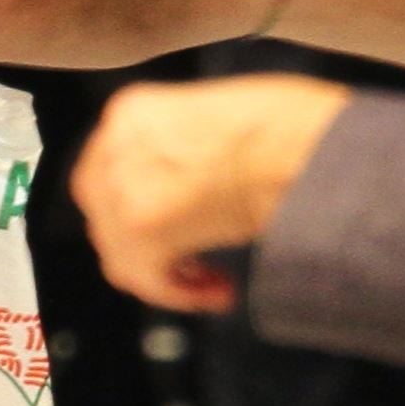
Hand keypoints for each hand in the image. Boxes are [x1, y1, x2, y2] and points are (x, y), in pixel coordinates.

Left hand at [75, 77, 351, 311]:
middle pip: (105, 214)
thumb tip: (197, 183)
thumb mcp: (218, 116)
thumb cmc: (288, 124)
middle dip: (146, 245)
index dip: (139, 205)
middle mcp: (116, 145)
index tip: (175, 223)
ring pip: (122, 252)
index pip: (110, 170)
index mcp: (132, 112)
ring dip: (167, 274)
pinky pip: (147, 278)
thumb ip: (188, 146)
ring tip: (215, 283)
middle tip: (191, 262)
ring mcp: (123, 187)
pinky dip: (180, 292)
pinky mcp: (141, 228)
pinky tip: (219, 290)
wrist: (299, 140)